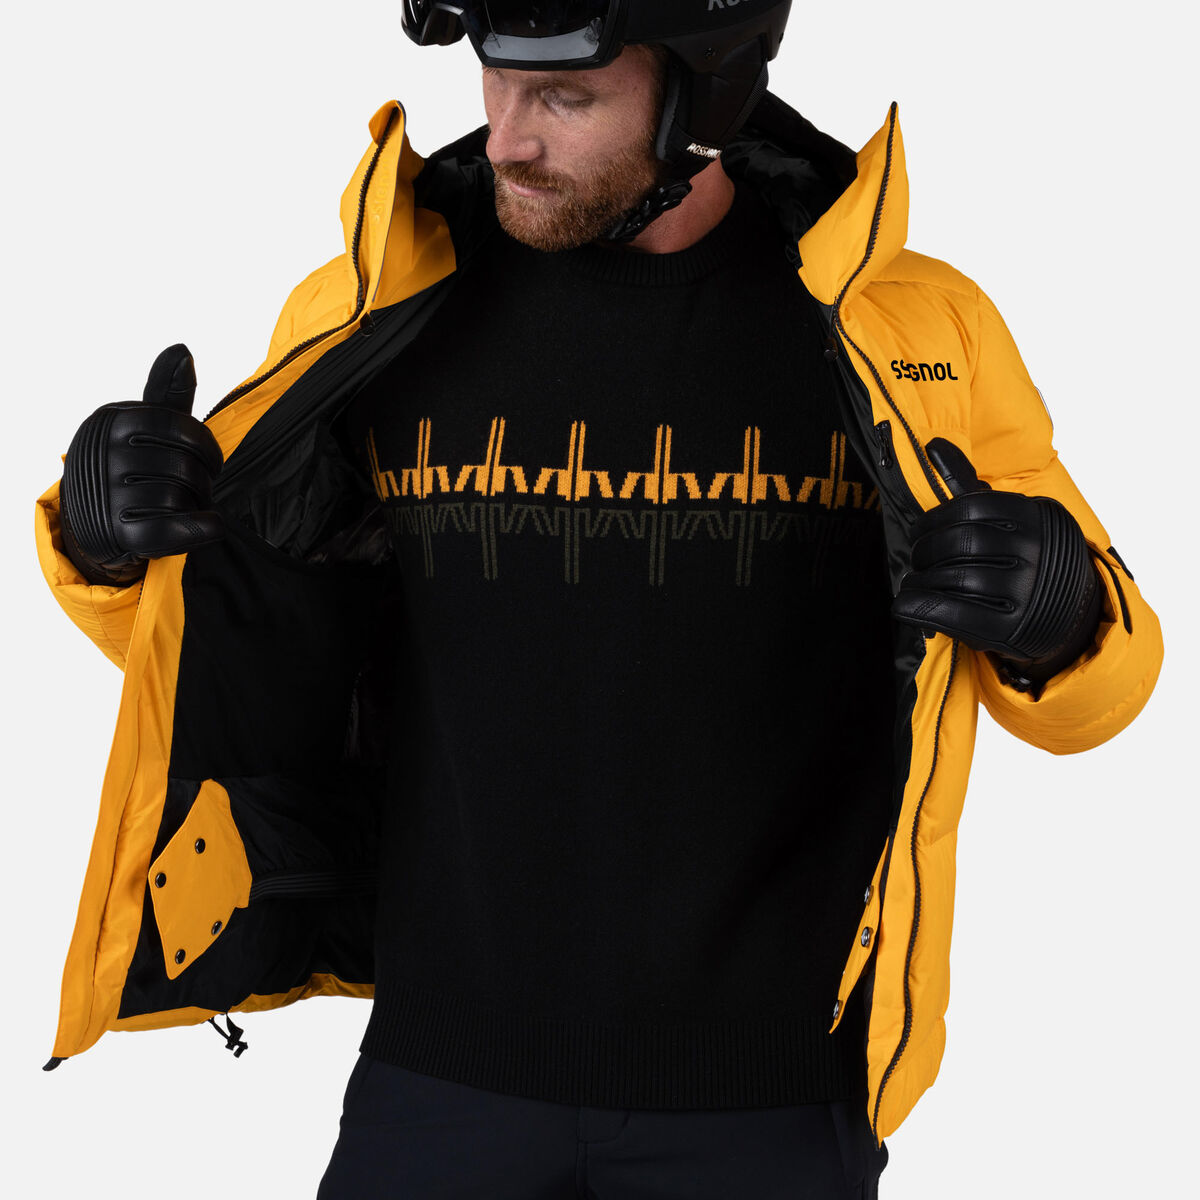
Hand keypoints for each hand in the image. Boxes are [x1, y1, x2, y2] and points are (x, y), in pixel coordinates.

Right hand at [59, 344, 224, 585]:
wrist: (91, 519)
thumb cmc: (130, 463)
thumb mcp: (144, 424)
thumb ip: (167, 393)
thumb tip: (182, 351)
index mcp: (114, 421)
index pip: (181, 429)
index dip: (207, 448)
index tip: (211, 463)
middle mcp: (105, 454)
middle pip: (185, 466)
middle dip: (202, 481)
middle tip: (195, 489)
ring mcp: (108, 494)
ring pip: (179, 497)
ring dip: (195, 505)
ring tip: (185, 505)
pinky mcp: (117, 532)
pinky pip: (173, 529)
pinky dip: (202, 529)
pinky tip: (210, 525)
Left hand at [892, 439, 1101, 685]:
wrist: (1074, 612)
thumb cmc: (1028, 557)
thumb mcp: (1012, 517)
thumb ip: (971, 486)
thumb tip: (933, 446)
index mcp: (1034, 517)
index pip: (969, 508)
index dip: (932, 521)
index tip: (919, 531)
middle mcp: (1033, 552)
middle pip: (958, 544)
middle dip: (925, 552)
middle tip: (916, 558)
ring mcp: (1024, 591)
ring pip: (954, 579)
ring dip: (921, 581)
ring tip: (913, 581)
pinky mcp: (1011, 627)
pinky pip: (954, 613)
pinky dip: (920, 608)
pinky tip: (905, 605)